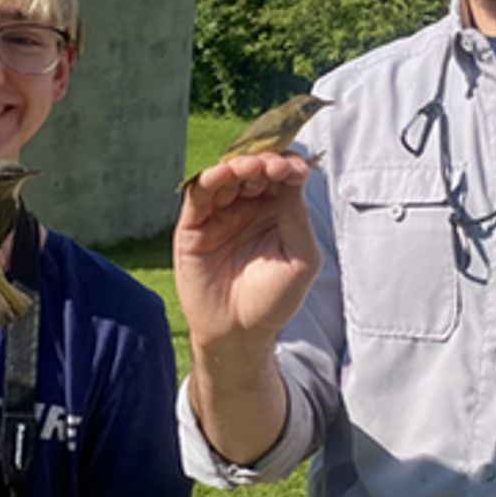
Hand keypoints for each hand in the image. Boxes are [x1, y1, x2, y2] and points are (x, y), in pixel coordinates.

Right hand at [174, 152, 322, 355]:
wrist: (239, 333)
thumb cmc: (274, 299)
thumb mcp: (302, 258)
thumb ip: (298, 217)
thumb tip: (294, 176)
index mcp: (278, 211)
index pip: (283, 176)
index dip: (288, 165)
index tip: (295, 168)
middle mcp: (249, 206)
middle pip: (254, 170)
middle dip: (263, 163)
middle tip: (270, 166)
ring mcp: (220, 214)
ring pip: (226, 177)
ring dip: (237, 166)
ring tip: (248, 168)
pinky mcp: (194, 226)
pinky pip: (198, 197)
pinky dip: (207, 181)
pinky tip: (219, 174)